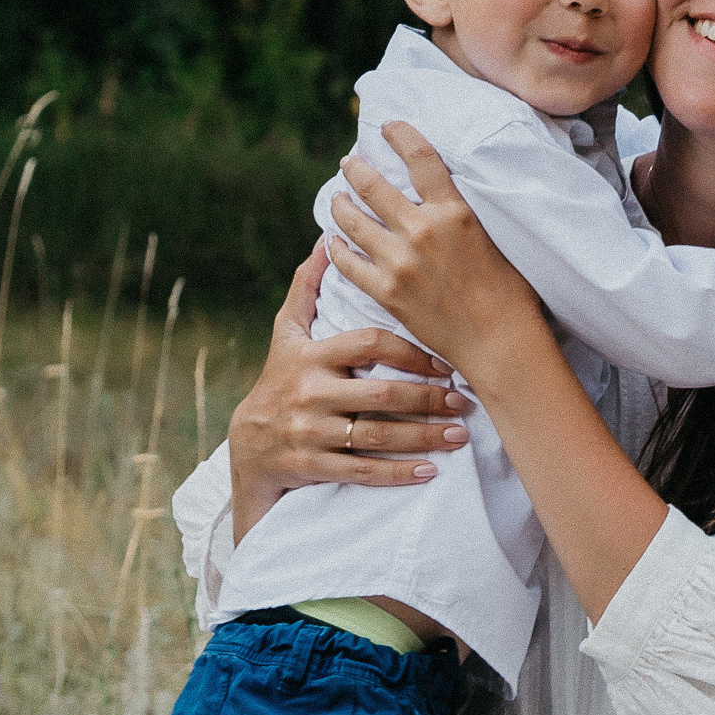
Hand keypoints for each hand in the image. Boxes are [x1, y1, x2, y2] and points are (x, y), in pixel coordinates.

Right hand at [226, 240, 468, 540]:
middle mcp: (310, 393)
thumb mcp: (286, 334)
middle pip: (381, 395)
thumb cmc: (280, 378)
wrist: (249, 443)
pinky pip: (362, 471)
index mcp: (311, 356)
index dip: (410, 352)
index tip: (445, 363)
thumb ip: (307, 289)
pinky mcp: (312, 466)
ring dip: (423, 437)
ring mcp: (310, 432)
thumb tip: (326, 241)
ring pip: (377, 436)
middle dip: (429, 399)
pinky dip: (397, 473)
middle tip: (465, 402)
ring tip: (460, 434)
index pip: (368, 345)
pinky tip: (430, 470)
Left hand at [325, 123, 542, 373]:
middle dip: (356, 169)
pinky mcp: (386, 292)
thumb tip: (442, 193)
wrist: (499, 341)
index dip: (401, 135)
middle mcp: (422, 230)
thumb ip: (462, 212)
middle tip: (349, 163)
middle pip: (373, 186)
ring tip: (336, 199)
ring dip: (340, 205)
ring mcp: (400, 262)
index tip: (387, 126)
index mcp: (453, 211)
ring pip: (353, 221)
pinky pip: (348, 263)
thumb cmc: (510, 291)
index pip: (421, 158)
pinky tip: (333, 242)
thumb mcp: (496, 236)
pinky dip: (337, 249)